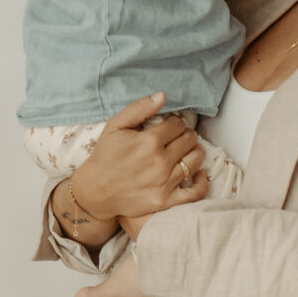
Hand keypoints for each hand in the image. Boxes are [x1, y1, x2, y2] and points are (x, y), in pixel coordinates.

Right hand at [62, 95, 210, 230]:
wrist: (95, 191)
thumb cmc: (105, 156)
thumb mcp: (115, 126)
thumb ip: (139, 108)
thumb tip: (162, 96)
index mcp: (149, 141)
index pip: (177, 125)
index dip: (175, 123)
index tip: (169, 127)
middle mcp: (160, 162)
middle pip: (189, 140)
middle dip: (186, 135)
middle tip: (179, 138)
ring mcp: (164, 183)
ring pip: (195, 160)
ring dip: (195, 152)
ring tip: (187, 151)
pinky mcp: (166, 200)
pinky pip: (195, 192)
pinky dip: (202, 182)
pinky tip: (199, 173)